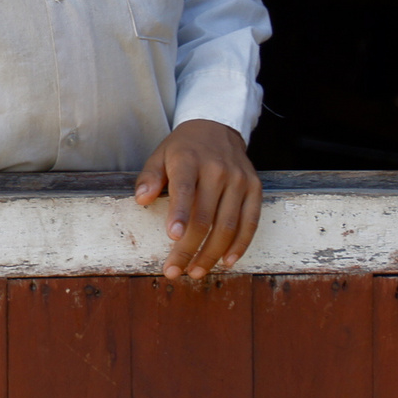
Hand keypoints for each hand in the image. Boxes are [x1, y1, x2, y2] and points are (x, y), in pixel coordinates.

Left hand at [133, 119, 260, 278]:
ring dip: (212, 254)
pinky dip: (239, 245)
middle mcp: (218, 169)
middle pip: (205, 217)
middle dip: (189, 249)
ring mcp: (239, 180)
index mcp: (189, 160)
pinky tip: (226, 261)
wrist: (218, 126)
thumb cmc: (183, 148)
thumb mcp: (160, 155)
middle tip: (175, 270)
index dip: (179, 214)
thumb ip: (149, 178)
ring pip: (228, 225)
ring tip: (196, 271)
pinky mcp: (255, 188)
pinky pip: (250, 222)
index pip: (185, 190)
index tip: (172, 237)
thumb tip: (142, 199)